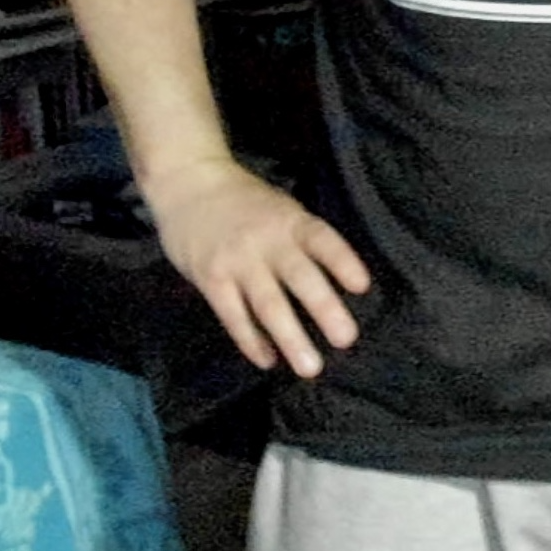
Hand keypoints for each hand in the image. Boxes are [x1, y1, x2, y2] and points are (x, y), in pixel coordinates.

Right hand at [143, 157, 370, 377]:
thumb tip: (338, 280)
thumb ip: (303, 239)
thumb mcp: (281, 208)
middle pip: (299, 277)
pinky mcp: (211, 279)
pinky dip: (252, 341)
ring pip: (267, 304)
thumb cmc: (245, 202)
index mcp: (291, 221)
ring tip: (310, 367)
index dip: (343, 262)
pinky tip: (268, 360)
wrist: (188, 182)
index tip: (362, 286)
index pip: (322, 240)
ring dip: (290, 338)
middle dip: (324, 309)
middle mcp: (267, 241)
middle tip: (346, 339)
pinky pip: (234, 316)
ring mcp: (237, 261)